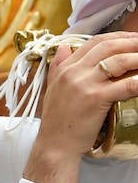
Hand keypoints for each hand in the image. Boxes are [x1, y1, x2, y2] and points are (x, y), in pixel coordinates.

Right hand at [36, 32, 137, 158]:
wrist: (55, 145)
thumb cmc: (58, 121)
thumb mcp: (53, 89)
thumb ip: (57, 66)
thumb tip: (63, 48)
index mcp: (65, 68)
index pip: (93, 43)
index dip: (117, 37)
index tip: (132, 39)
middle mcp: (73, 72)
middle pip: (108, 47)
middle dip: (132, 43)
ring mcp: (84, 84)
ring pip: (119, 61)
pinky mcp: (96, 98)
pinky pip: (127, 84)